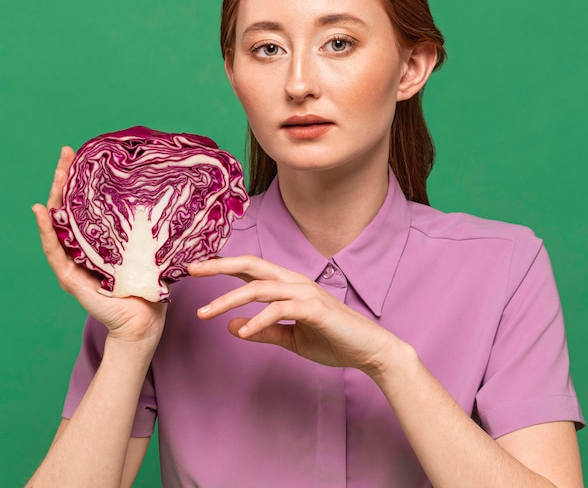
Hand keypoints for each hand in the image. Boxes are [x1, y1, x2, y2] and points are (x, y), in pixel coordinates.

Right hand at [32, 147, 165, 347]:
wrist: (143, 321)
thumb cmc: (149, 288)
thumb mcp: (152, 252)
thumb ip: (153, 231)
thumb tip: (175, 202)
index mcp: (99, 242)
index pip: (86, 205)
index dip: (83, 180)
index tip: (85, 154)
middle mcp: (83, 249)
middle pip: (68, 208)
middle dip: (66, 179)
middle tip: (67, 153)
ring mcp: (73, 262)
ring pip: (58, 224)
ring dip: (55, 196)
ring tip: (57, 171)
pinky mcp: (70, 278)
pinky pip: (55, 251)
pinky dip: (46, 231)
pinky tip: (42, 211)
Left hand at [190, 255, 403, 376]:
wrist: (369, 349)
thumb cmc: (332, 339)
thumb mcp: (290, 337)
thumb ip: (263, 330)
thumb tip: (232, 326)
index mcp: (288, 285)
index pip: (250, 270)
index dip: (223, 266)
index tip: (196, 269)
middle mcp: (295, 282)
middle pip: (252, 265)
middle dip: (220, 265)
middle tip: (191, 269)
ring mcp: (305, 293)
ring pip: (260, 288)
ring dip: (230, 299)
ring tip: (206, 313)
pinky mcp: (315, 308)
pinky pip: (280, 310)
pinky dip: (259, 321)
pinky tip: (243, 331)